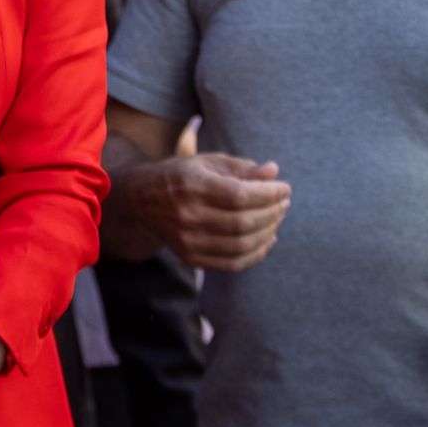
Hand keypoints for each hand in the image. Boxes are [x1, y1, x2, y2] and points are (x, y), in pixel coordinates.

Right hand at [124, 153, 290, 271]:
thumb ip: (242, 168)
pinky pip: (232, 263)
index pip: (240, 195)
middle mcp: (187, 215)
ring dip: (268, 232)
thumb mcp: (208, 162)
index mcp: (192, 186)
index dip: (269, 194)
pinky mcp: (190, 257)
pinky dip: (256, 254)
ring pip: (241, 245)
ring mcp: (187, 240)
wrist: (142, 200)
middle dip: (272, 212)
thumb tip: (273, 173)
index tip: (285, 188)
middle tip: (284, 203)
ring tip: (278, 218)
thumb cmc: (182, 176)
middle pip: (243, 222)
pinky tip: (268, 239)